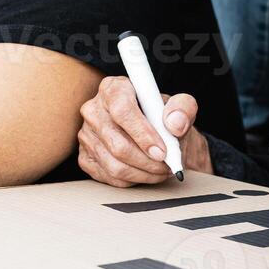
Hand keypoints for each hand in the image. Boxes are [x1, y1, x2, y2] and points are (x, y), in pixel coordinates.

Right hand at [77, 76, 213, 186]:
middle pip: (118, 144)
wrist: (156, 136)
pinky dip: (133, 180)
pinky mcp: (85, 157)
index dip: (143, 134)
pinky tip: (145, 173)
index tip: (162, 151)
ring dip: (143, 173)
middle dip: (147, 161)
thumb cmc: (164, 118)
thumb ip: (183, 109)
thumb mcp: (181, 107)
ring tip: (161, 170)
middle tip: (167, 165)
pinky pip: (109, 177)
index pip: (122, 111)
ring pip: (114, 165)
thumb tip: (174, 124)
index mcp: (114, 88)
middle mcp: (94, 109)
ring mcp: (86, 135)